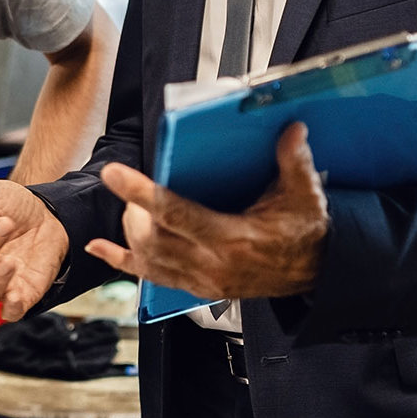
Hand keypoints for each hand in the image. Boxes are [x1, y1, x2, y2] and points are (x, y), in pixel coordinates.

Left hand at [84, 123, 327, 299]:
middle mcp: (213, 264)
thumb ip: (294, 162)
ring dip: (129, 233)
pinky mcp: (198, 287)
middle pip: (153, 239)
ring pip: (148, 260)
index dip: (140, 193)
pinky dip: (122, 262)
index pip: (175, 214)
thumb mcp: (305, 195)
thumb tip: (291, 130)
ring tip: (129, 208)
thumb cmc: (305, 233)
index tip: (114, 173)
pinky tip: (100, 249)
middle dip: (133, 210)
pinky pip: (151, 278)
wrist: (316, 272)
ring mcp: (203, 280)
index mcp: (234, 239)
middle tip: (130, 188)